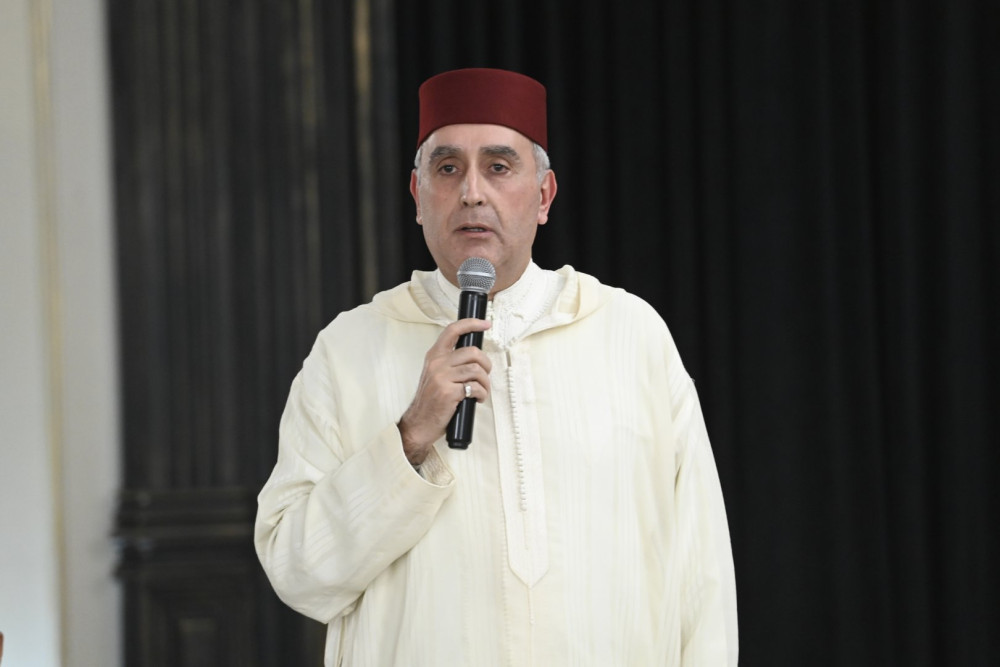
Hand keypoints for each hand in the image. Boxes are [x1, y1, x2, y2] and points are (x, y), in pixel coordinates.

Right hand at [398, 318, 492, 464]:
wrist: (419, 423)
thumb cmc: (431, 401)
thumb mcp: (436, 374)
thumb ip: (450, 362)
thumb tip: (475, 355)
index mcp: (434, 356)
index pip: (453, 330)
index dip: (471, 324)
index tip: (485, 324)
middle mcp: (437, 363)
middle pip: (473, 352)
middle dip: (486, 364)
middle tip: (485, 374)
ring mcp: (442, 377)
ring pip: (477, 370)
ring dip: (485, 382)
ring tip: (481, 390)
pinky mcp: (449, 392)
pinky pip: (475, 387)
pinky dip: (482, 394)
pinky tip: (477, 399)